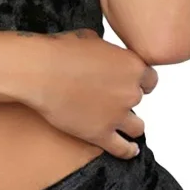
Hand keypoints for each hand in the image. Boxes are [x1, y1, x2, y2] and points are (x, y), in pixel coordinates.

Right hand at [18, 28, 157, 159]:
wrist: (39, 72)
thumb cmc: (59, 52)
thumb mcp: (91, 38)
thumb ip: (107, 51)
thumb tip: (104, 54)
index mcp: (132, 66)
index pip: (149, 79)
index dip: (139, 81)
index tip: (130, 83)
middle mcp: (130, 92)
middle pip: (139, 100)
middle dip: (127, 99)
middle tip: (112, 98)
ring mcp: (117, 115)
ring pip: (136, 127)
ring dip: (131, 125)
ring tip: (124, 126)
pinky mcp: (100, 134)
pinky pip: (122, 149)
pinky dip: (128, 150)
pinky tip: (130, 150)